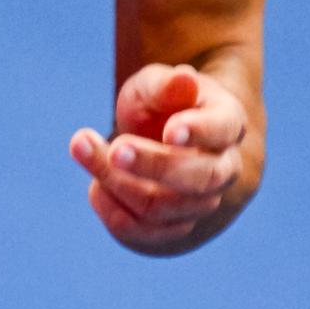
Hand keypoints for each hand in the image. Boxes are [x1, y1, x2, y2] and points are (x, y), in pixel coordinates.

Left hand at [69, 62, 247, 253]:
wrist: (157, 142)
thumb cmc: (159, 107)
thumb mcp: (155, 86)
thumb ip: (166, 85)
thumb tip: (184, 77)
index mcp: (227, 124)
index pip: (222, 130)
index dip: (198, 132)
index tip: (168, 131)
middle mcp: (223, 169)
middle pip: (199, 178)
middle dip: (153, 165)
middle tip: (116, 149)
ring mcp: (199, 204)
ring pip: (160, 206)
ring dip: (115, 181)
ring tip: (82, 145)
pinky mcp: (169, 229)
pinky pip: (139, 231)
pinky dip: (110, 207)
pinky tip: (95, 185)